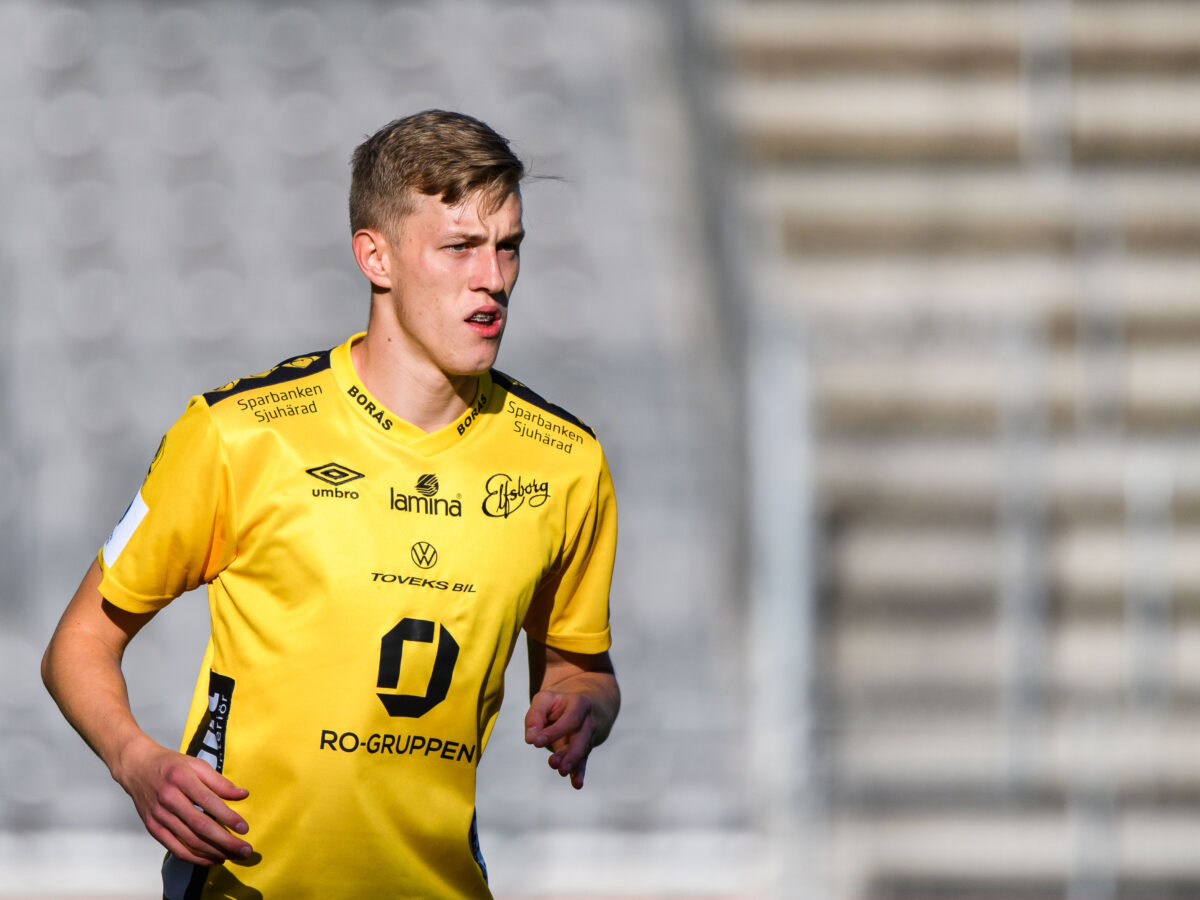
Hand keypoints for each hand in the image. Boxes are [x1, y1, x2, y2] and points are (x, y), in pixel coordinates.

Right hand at [114, 735, 251, 864]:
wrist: (137, 767)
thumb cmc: (171, 765)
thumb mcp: (196, 764)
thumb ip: (219, 781)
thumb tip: (243, 794)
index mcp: (181, 778)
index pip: (209, 802)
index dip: (228, 817)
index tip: (244, 828)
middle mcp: (168, 798)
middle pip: (200, 825)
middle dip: (225, 841)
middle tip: (244, 850)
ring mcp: (158, 815)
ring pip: (189, 840)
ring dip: (213, 851)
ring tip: (232, 856)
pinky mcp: (152, 828)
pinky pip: (175, 848)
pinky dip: (194, 857)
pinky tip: (211, 859)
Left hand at [524, 690, 596, 789]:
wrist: (574, 707)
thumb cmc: (555, 704)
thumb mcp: (543, 701)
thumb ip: (535, 716)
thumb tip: (531, 738)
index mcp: (580, 704)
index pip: (570, 719)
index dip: (555, 731)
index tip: (536, 743)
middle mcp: (588, 721)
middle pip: (581, 738)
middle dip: (569, 752)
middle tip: (553, 763)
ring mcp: (588, 737)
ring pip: (582, 752)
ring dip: (572, 763)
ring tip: (561, 772)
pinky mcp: (583, 751)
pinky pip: (582, 763)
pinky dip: (579, 773)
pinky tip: (576, 784)